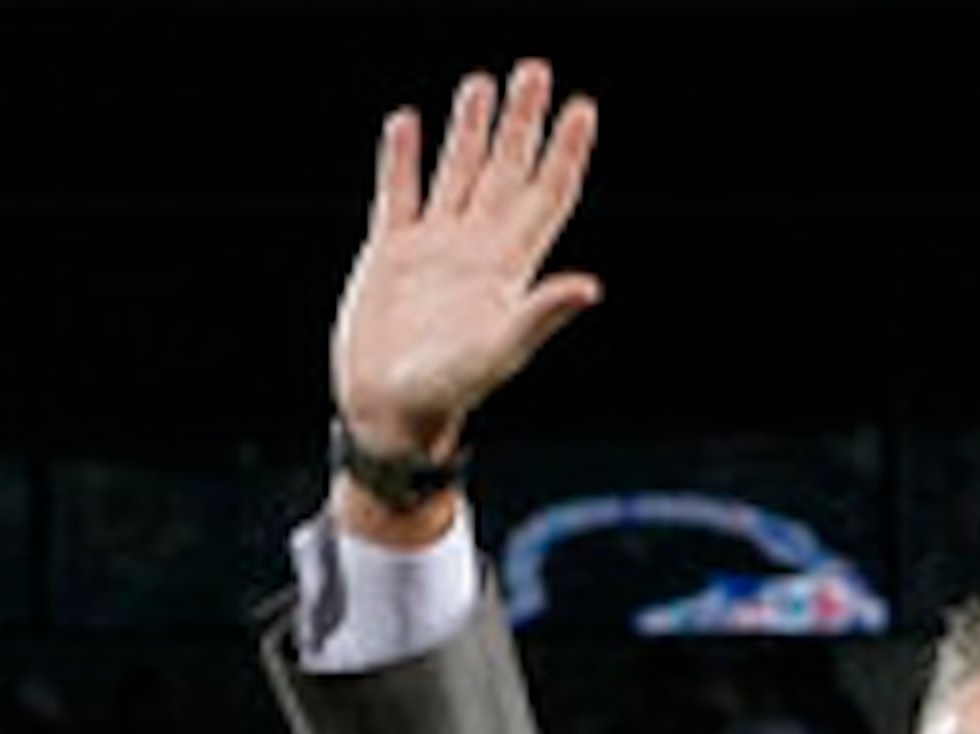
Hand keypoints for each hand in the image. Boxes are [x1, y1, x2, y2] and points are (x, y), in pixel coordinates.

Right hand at [329, 62, 602, 478]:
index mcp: (508, 268)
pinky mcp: (389, 256)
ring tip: (480, 82)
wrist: (390, 416)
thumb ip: (542, 315)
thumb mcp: (501, 352)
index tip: (582, 107)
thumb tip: (590, 287)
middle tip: (535, 70)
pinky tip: (406, 121)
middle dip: (521, 123)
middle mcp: (476, 251)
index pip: (546, 196)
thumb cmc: (449, 393)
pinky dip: (401, 157)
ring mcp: (433, 250)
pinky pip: (398, 193)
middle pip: (506, 172)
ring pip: (457, 173)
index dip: (564, 152)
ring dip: (469, 130)